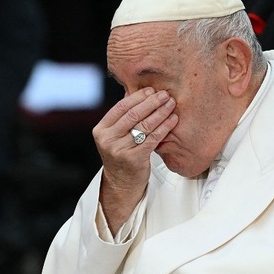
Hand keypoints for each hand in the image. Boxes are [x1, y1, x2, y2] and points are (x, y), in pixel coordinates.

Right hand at [92, 87, 176, 232]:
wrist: (121, 184)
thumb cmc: (122, 156)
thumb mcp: (115, 136)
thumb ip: (122, 117)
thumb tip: (135, 91)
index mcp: (101, 130)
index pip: (121, 107)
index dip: (138, 97)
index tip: (152, 90)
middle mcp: (108, 140)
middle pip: (133, 115)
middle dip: (152, 102)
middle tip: (165, 94)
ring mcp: (120, 150)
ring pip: (144, 126)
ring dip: (160, 113)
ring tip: (171, 104)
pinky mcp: (134, 159)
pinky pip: (152, 139)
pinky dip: (164, 128)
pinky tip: (172, 120)